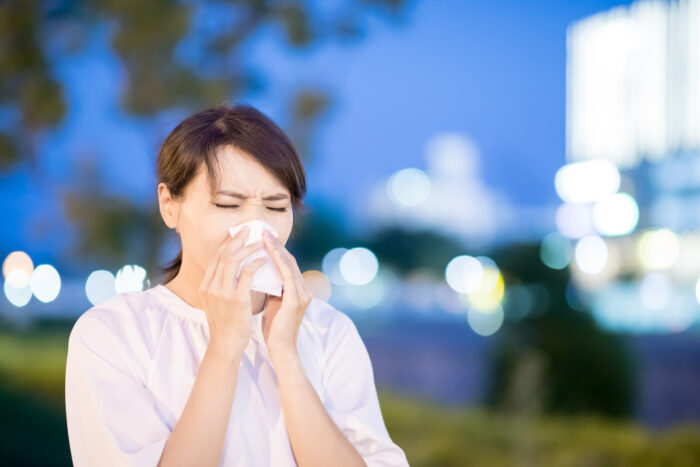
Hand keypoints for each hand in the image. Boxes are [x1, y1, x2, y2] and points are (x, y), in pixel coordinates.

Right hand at [199, 225, 267, 359]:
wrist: (226, 344)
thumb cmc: (226, 323)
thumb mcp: (216, 302)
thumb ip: (220, 285)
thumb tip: (231, 269)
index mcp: (205, 286)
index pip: (215, 258)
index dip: (226, 243)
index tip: (236, 234)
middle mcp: (210, 286)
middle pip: (222, 254)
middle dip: (236, 240)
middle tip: (248, 230)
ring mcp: (222, 292)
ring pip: (233, 260)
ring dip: (247, 248)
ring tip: (259, 242)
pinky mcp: (236, 299)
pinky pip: (247, 274)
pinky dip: (255, 264)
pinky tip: (264, 260)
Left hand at [260, 230, 312, 361]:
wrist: (281, 348)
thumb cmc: (274, 327)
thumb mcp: (273, 301)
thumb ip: (271, 286)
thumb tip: (257, 270)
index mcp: (299, 289)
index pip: (288, 263)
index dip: (277, 249)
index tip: (264, 236)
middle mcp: (304, 289)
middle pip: (290, 260)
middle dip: (276, 244)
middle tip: (263, 230)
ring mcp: (302, 294)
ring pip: (289, 264)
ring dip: (276, 249)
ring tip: (264, 237)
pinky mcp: (296, 300)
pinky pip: (286, 275)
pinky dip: (278, 262)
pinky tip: (268, 252)